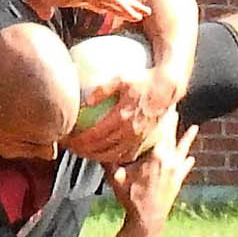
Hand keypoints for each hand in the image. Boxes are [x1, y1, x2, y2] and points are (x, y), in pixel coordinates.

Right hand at [19, 0, 150, 23]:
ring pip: (114, 0)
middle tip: (139, 15)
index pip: (97, 5)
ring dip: (129, 8)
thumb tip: (45, 15)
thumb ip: (44, 7)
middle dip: (124, 10)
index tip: (118, 19)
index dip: (108, 12)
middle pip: (110, 2)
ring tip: (143, 14)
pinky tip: (133, 13)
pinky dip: (122, 6)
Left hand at [65, 63, 183, 165]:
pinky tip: (106, 155)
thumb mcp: (121, 79)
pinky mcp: (145, 139)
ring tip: (86, 154)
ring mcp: (138, 137)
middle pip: (101, 148)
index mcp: (121, 117)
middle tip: (73, 149)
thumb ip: (102, 90)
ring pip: (114, 155)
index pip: (94, 135)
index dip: (79, 141)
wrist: (168, 88)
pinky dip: (115, 157)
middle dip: (84, 151)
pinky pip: (127, 154)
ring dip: (98, 157)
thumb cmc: (144, 80)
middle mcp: (129, 130)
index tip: (69, 141)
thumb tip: (87, 101)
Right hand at [106, 111, 196, 236]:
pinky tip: (191, 157)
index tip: (165, 101)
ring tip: (194, 127)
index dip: (164, 114)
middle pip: (173, 134)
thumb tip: (93, 147)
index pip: (162, 129)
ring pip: (182, 149)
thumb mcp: (115, 178)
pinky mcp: (177, 181)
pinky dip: (187, 160)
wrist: (148, 220)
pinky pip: (184, 167)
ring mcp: (176, 170)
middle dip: (174, 120)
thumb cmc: (130, 198)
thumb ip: (107, 161)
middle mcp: (170, 159)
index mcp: (156, 155)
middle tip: (177, 106)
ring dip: (187, 138)